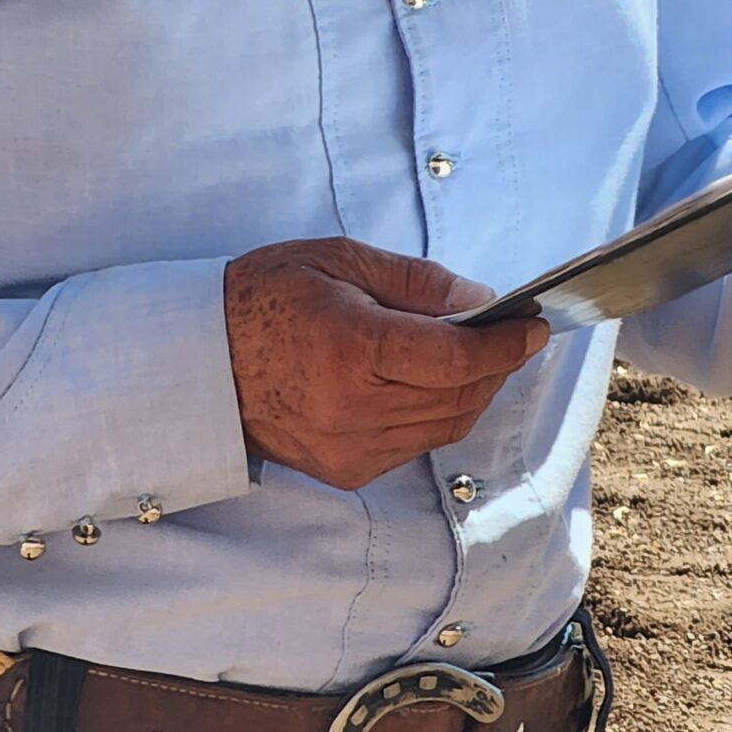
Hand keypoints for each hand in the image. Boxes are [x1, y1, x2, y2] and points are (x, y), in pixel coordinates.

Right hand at [224, 239, 547, 490]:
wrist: (199, 360)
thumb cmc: (264, 298)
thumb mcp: (339, 261)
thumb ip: (415, 282)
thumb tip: (479, 301)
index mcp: (353, 348)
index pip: (456, 357)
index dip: (504, 344)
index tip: (532, 326)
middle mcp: (355, 407)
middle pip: (460, 395)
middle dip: (496, 365)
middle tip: (511, 334)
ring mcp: (350, 446)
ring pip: (445, 426)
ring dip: (472, 392)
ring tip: (477, 357)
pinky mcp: (345, 470)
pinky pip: (415, 444)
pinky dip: (437, 414)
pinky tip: (432, 384)